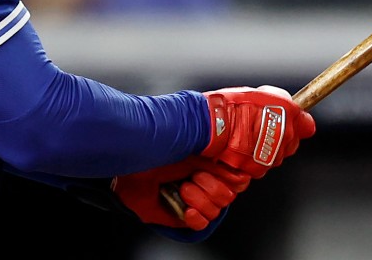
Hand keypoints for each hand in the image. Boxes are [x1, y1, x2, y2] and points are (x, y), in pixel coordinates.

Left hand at [112, 155, 250, 230]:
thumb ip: (217, 156)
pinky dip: (196, 216)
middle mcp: (205, 182)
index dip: (235, 178)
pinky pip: (203, 223)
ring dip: (199, 199)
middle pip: (229, 195)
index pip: (239, 177)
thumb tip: (239, 166)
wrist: (133, 169)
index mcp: (210, 163)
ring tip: (182, 188)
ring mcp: (195, 200)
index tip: (226, 172)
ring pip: (216, 209)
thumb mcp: (192, 148)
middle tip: (194, 177)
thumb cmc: (157, 153)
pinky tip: (184, 208)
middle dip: (212, 186)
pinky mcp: (183, 216)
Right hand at [200, 85, 315, 177]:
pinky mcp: (257, 168)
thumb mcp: (261, 94)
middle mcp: (284, 138)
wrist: (212, 124)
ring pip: (274, 155)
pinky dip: (252, 159)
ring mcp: (271, 155)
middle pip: (290, 143)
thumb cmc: (231, 107)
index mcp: (288, 116)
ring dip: (265, 149)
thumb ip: (281, 102)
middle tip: (260, 128)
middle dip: (280, 137)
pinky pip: (259, 165)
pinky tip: (240, 148)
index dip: (298, 124)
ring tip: (246, 137)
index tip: (293, 122)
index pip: (306, 126)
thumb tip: (291, 109)